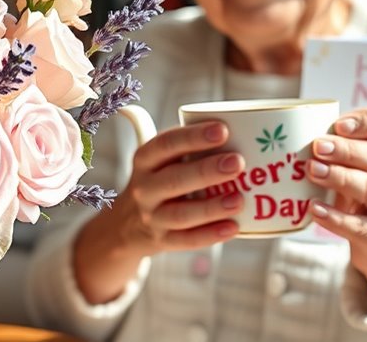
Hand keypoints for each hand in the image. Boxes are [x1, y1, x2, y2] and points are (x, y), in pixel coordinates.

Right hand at [72, 121, 244, 302]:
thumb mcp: (159, 159)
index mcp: (145, 160)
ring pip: (181, 214)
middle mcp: (144, 188)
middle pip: (174, 180)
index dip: (193, 137)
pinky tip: (234, 227)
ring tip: (239, 199)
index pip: (166, 144)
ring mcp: (152, 217)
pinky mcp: (162, 241)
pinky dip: (211, 234)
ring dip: (211, 208)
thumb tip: (236, 125)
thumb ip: (186, 143)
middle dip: (207, 171)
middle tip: (238, 163)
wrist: (127, 224)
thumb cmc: (159, 180)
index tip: (222, 130)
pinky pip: (187, 240)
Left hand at [307, 107, 366, 303]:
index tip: (338, 124)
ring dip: (341, 178)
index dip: (364, 122)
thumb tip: (293, 136)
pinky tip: (314, 209)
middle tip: (317, 147)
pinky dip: (336, 218)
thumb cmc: (363, 191)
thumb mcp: (358, 168)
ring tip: (313, 172)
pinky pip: (360, 226)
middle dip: (346, 150)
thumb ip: (337, 151)